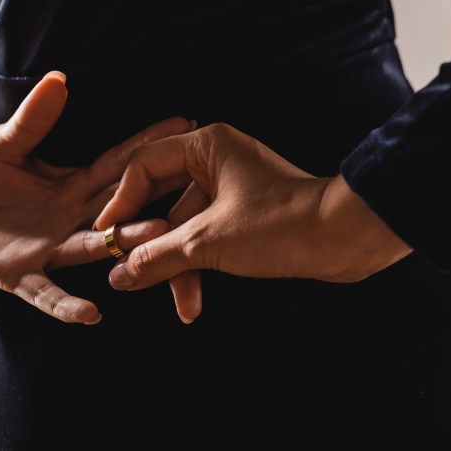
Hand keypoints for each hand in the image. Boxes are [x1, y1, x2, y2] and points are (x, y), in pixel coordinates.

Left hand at [0, 71, 195, 324]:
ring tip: (155, 241)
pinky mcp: (21, 275)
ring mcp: (52, 249)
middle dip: (158, 199)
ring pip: (96, 248)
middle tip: (196, 188)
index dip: (151, 146)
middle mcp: (75, 219)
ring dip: (124, 245)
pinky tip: (90, 313)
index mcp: (77, 185)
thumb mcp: (6, 144)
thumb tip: (58, 78)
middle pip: (124, 211)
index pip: (121, 165)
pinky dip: (67, 305)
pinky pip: (48, 293)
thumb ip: (34, 119)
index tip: (186, 124)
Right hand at [94, 123, 412, 318]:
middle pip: (162, 200)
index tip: (106, 239)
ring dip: (180, 266)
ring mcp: (232, 187)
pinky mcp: (246, 213)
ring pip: (186, 226)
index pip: (143, 167)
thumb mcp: (207, 243)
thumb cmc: (280, 224)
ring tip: (180, 305)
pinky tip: (192, 301)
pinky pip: (208, 236)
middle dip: (152, 245)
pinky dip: (200, 265)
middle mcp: (217, 159)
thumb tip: (119, 275)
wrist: (344, 237)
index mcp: (206, 145)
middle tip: (132, 274)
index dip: (120, 205)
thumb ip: (156, 258)